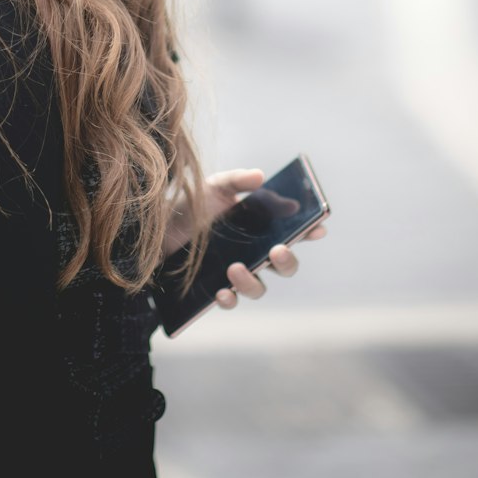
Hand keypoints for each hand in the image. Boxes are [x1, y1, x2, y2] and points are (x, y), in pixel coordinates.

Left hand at [204, 168, 326, 311]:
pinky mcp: (215, 287)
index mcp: (260, 228)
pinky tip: (221, 291)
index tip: (318, 229)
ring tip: (235, 268)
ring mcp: (236, 273)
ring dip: (253, 282)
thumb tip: (260, 176)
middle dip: (287, 261)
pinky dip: (230, 299)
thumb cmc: (191, 206)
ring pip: (259, 288)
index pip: (293, 232)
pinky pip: (231, 301)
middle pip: (284, 266)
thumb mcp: (214, 186)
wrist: (159, 228)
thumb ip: (236, 180)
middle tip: (277, 251)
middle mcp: (254, 253)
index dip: (310, 231)